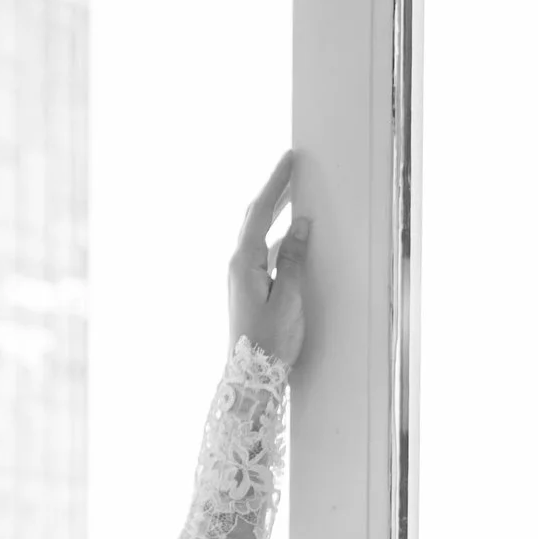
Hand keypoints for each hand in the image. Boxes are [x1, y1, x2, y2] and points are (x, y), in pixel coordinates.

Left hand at [229, 150, 310, 375]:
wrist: (249, 379)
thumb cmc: (268, 343)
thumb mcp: (288, 298)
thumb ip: (294, 259)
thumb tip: (299, 225)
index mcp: (244, 262)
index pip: (261, 211)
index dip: (276, 183)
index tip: (288, 160)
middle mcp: (237, 266)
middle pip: (254, 218)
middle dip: (273, 191)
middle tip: (291, 168)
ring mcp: (240, 277)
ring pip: (256, 233)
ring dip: (273, 211)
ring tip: (291, 193)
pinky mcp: (246, 288)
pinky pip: (260, 250)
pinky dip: (273, 234)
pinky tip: (286, 234)